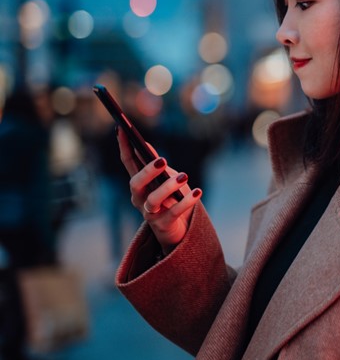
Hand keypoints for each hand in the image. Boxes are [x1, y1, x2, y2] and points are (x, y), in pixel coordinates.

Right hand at [117, 128, 200, 253]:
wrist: (177, 230)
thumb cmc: (170, 199)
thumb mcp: (163, 179)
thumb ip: (154, 165)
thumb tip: (144, 144)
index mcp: (139, 184)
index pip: (128, 163)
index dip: (124, 147)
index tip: (122, 129)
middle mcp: (139, 198)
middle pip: (136, 184)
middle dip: (147, 172)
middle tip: (162, 161)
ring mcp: (150, 213)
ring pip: (153, 200)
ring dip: (168, 187)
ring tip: (185, 176)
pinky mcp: (163, 225)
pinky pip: (174, 212)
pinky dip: (186, 201)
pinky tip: (197, 191)